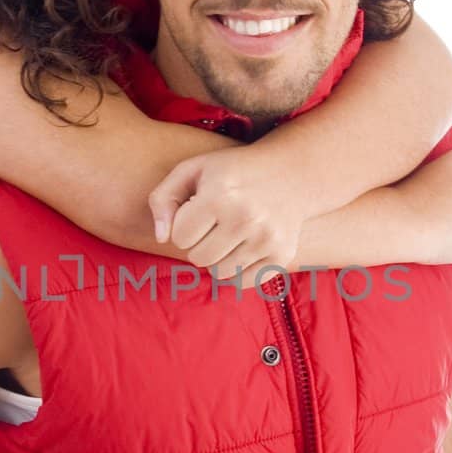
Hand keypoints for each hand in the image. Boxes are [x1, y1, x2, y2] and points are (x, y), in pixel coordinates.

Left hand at [148, 149, 305, 282]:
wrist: (290, 172)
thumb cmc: (232, 172)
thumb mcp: (192, 170)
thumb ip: (162, 198)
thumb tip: (161, 238)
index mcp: (220, 195)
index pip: (179, 238)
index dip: (184, 225)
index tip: (198, 211)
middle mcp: (246, 218)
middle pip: (198, 259)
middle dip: (199, 243)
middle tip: (214, 224)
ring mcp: (267, 239)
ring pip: (219, 273)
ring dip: (217, 258)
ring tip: (228, 235)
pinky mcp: (282, 255)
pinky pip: (243, 283)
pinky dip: (237, 271)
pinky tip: (243, 248)